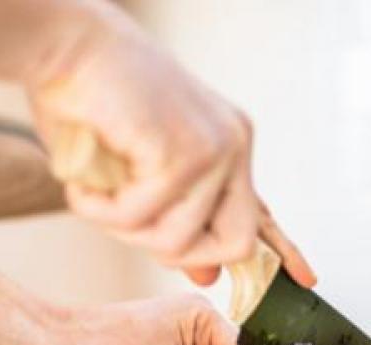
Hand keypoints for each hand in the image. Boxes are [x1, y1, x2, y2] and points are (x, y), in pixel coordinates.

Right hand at [27, 4, 315, 287]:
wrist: (64, 41)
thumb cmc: (88, 100)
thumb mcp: (139, 173)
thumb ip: (176, 219)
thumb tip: (208, 277)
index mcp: (227, 144)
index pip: (262, 211)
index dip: (283, 249)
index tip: (307, 278)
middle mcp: (232, 144)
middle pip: (237, 244)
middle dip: (179, 256)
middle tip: (127, 224)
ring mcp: (216, 148)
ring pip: (179, 242)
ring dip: (122, 231)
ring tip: (92, 195)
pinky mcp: (186, 152)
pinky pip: (140, 218)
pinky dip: (99, 211)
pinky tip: (82, 183)